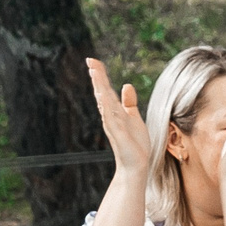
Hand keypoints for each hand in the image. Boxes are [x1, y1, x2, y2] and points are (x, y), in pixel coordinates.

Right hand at [88, 60, 152, 175]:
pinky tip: (103, 94)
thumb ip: (129, 102)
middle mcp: (110, 116)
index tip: (93, 61)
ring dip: (99, 86)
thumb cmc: (135, 143)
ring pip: (104, 101)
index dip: (100, 76)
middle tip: (90, 60)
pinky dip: (106, 105)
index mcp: (114, 111)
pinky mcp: (117, 133)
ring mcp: (112, 124)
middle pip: (101, 92)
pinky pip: (110, 116)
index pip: (105, 90)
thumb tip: (126, 85)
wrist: (136, 165)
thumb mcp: (134, 118)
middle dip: (97, 76)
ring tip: (94, 71)